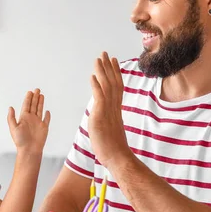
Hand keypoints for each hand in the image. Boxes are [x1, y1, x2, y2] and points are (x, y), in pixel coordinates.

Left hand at [8, 89, 50, 153]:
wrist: (29, 150)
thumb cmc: (20, 141)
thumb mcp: (13, 128)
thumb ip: (11, 117)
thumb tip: (10, 107)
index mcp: (24, 118)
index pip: (26, 105)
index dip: (28, 98)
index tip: (30, 92)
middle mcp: (31, 119)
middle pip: (33, 105)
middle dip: (35, 97)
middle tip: (37, 89)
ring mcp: (38, 123)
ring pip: (40, 109)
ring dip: (41, 102)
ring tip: (41, 95)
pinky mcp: (44, 127)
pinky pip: (46, 119)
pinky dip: (47, 115)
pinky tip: (47, 111)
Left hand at [88, 52, 131, 167]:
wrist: (117, 158)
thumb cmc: (114, 148)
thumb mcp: (111, 129)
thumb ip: (108, 119)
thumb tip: (106, 117)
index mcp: (116, 110)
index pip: (117, 87)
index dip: (115, 73)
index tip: (113, 61)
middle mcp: (114, 107)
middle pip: (113, 82)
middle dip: (109, 67)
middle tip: (105, 53)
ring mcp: (108, 111)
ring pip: (107, 87)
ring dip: (102, 72)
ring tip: (98, 59)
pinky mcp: (101, 117)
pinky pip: (99, 98)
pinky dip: (96, 86)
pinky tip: (92, 76)